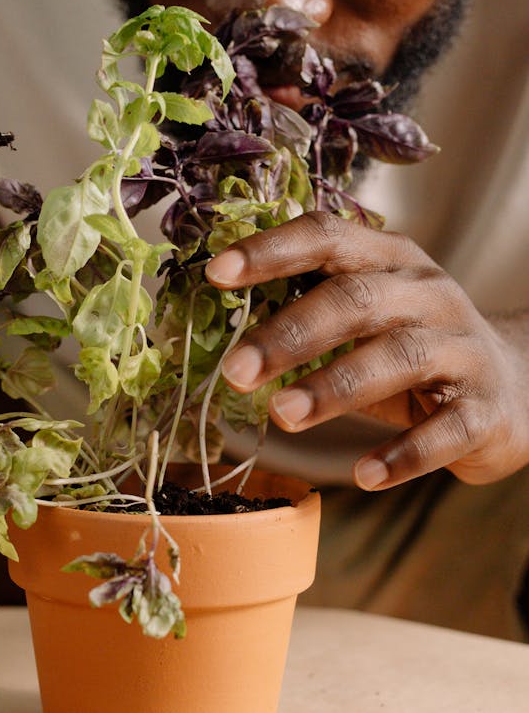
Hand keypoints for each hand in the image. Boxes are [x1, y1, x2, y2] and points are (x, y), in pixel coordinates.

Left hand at [205, 210, 528, 489]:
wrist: (517, 386)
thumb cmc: (410, 348)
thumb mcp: (365, 318)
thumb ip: (306, 312)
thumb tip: (214, 334)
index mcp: (389, 261)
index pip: (328, 237)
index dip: (272, 251)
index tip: (216, 273)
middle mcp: (428, 294)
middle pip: (357, 299)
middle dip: (290, 334)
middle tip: (235, 371)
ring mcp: (462, 349)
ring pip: (399, 357)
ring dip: (335, 387)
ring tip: (281, 415)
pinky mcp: (484, 408)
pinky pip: (445, 431)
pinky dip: (402, 454)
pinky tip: (361, 475)